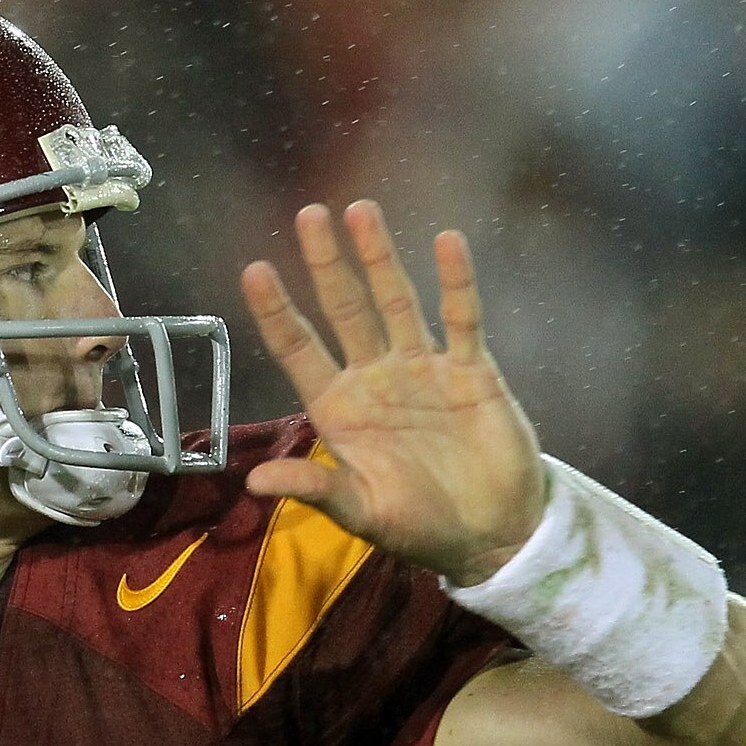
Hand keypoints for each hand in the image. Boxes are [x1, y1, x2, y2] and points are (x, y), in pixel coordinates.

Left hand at [239, 201, 544, 586]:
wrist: (491, 535)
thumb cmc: (420, 526)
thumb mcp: (361, 513)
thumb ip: (314, 489)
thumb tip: (253, 483)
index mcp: (338, 409)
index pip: (299, 350)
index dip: (277, 312)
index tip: (255, 270)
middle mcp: (374, 378)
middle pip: (344, 309)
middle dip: (326, 264)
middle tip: (308, 215)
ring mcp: (422, 369)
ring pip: (396, 302)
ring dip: (379, 257)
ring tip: (361, 210)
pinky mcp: (471, 371)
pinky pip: (461, 318)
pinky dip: (455, 281)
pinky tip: (446, 242)